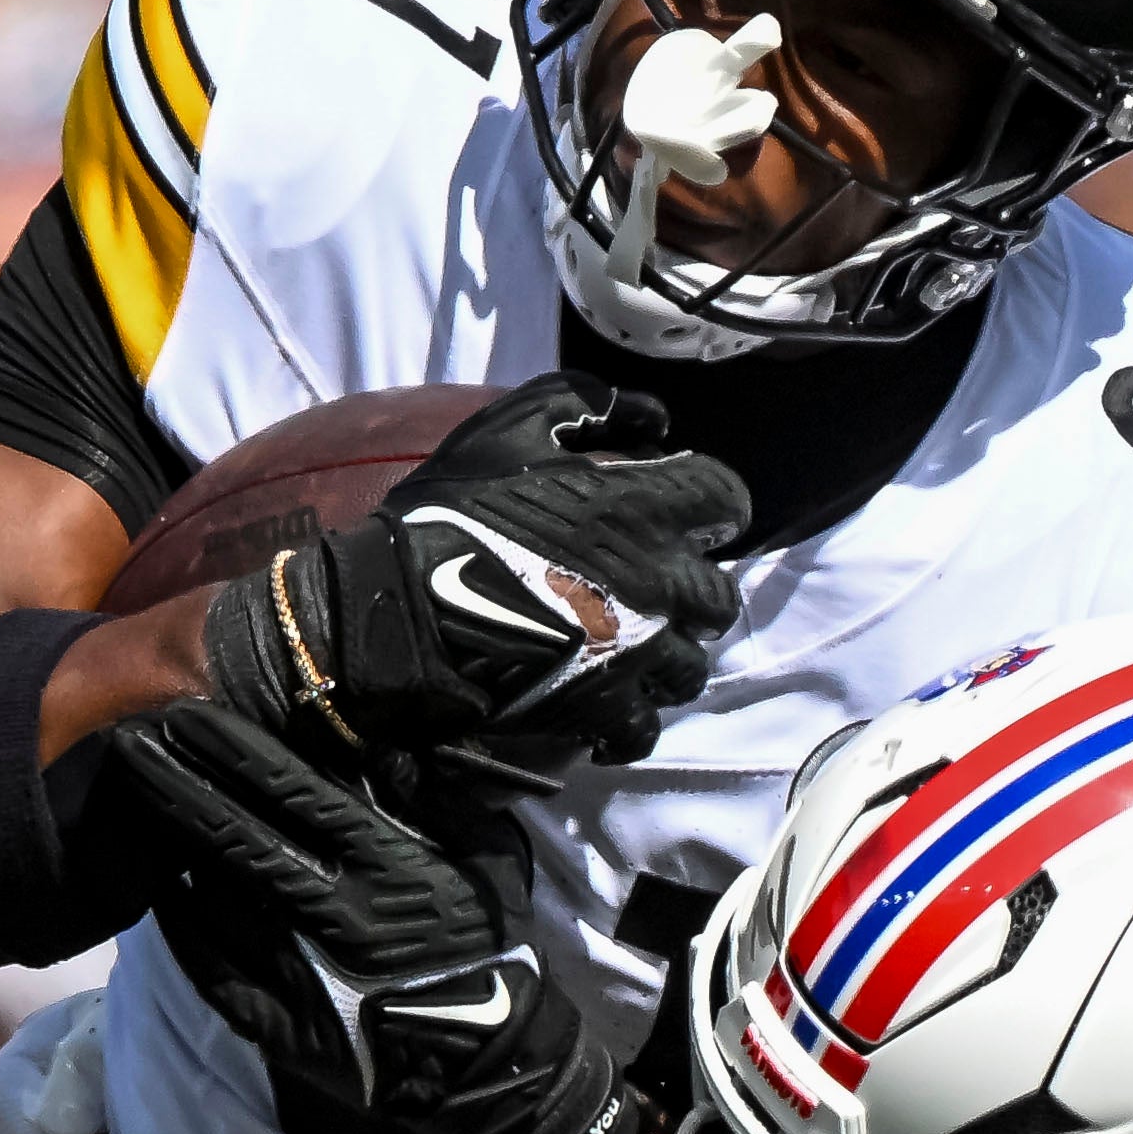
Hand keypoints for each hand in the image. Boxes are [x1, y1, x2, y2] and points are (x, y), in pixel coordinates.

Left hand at [117, 702, 630, 1133]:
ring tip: (137, 802)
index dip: (232, 751)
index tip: (184, 714)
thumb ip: (440, 799)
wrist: (485, 1063)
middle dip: (177, 784)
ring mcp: (300, 972)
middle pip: (234, 837)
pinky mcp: (279, 1026)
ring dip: (172, 850)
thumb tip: (382, 748)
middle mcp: (334, 911)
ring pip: (214, 900)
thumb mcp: (489, 858)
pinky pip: (210, 968)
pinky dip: (180, 927)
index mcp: (386, 864)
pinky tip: (163, 892)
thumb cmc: (488, 946)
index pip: (293, 793)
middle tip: (127, 740)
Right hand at [195, 372, 743, 777]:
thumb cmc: (456, 510)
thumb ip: (587, 406)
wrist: (405, 608)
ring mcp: (641, 653)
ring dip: (666, 659)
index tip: (685, 517)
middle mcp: (663, 582)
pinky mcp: (607, 708)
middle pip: (719, 598)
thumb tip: (653, 417)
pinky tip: (602, 705)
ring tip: (627, 652)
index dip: (709, 507)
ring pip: (690, 668)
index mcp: (647, 507)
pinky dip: (628, 720)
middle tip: (651, 592)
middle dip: (693, 593)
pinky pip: (645, 727)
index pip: (728, 500)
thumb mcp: (511, 426)